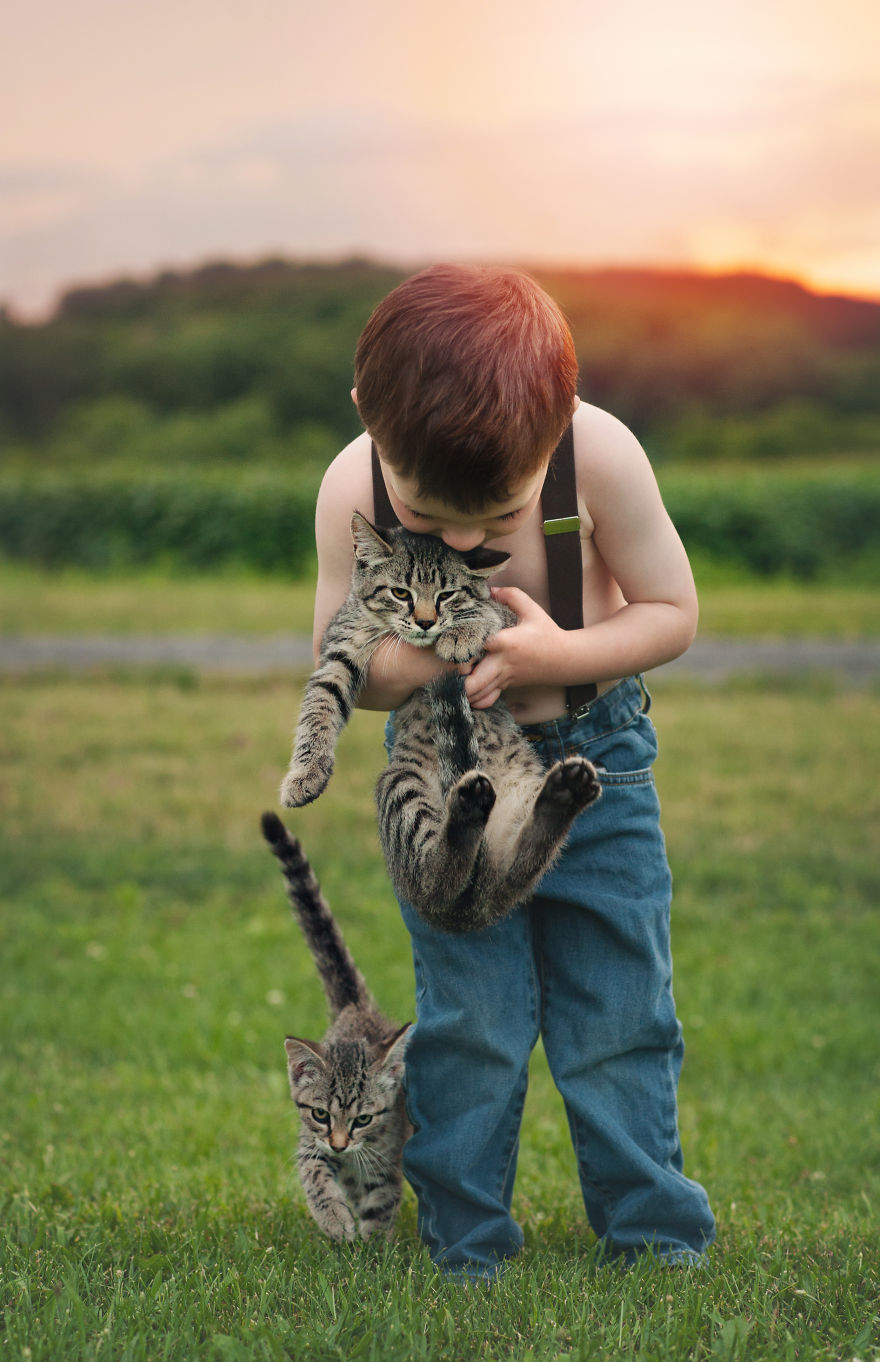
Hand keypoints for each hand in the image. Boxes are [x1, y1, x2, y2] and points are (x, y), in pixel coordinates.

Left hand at [464, 587, 562, 708]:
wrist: (565, 659)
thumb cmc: (546, 633)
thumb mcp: (531, 609)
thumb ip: (511, 595)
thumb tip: (490, 590)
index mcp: (505, 643)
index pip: (475, 649)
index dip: (460, 650)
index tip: (453, 645)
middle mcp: (502, 663)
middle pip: (472, 683)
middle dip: (457, 679)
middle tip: (451, 668)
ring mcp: (504, 678)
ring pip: (478, 695)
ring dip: (464, 690)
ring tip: (456, 679)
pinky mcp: (507, 686)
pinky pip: (487, 699)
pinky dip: (476, 698)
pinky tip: (471, 689)